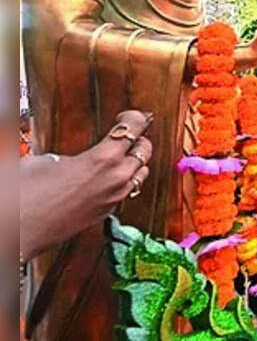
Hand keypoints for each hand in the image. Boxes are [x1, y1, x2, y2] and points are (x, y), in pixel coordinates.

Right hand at [20, 111, 153, 259]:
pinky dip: (123, 180)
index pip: (135, 127)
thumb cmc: (26, 196)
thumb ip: (66, 155)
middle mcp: (117, 178)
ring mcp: (115, 198)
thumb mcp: (42, 161)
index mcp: (104, 158)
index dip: (135, 117)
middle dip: (138, 138)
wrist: (19, 234)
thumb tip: (68, 158)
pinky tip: (107, 177)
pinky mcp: (108, 212)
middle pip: (145, 150)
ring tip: (121, 154)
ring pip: (141, 172)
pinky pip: (127, 190)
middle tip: (128, 133)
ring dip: (134, 161)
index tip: (129, 115)